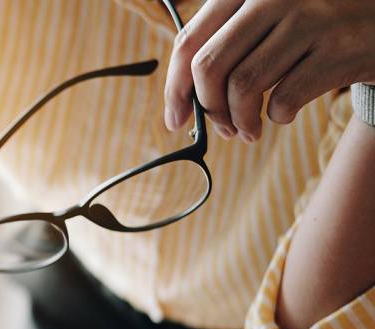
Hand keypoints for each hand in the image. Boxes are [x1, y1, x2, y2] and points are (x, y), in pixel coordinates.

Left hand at [164, 0, 374, 141]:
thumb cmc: (313, 25)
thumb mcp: (267, 17)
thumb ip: (226, 45)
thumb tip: (181, 101)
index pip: (190, 41)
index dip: (174, 87)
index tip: (175, 117)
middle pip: (209, 67)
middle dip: (208, 108)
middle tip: (220, 128)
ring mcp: (308, 21)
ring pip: (242, 87)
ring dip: (239, 121)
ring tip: (249, 130)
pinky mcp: (336, 51)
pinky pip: (283, 99)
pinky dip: (277, 118)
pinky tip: (283, 115)